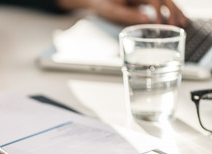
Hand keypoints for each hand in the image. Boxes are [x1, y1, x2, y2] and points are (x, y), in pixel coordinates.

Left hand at [58, 0, 187, 26]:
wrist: (97, 1)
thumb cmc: (102, 5)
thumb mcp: (112, 12)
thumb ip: (128, 15)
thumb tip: (146, 19)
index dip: (158, 11)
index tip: (158, 24)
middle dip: (172, 10)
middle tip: (178, 24)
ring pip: (165, 1)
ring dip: (175, 11)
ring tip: (184, 23)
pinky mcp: (146, 1)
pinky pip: (161, 5)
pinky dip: (169, 13)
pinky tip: (177, 21)